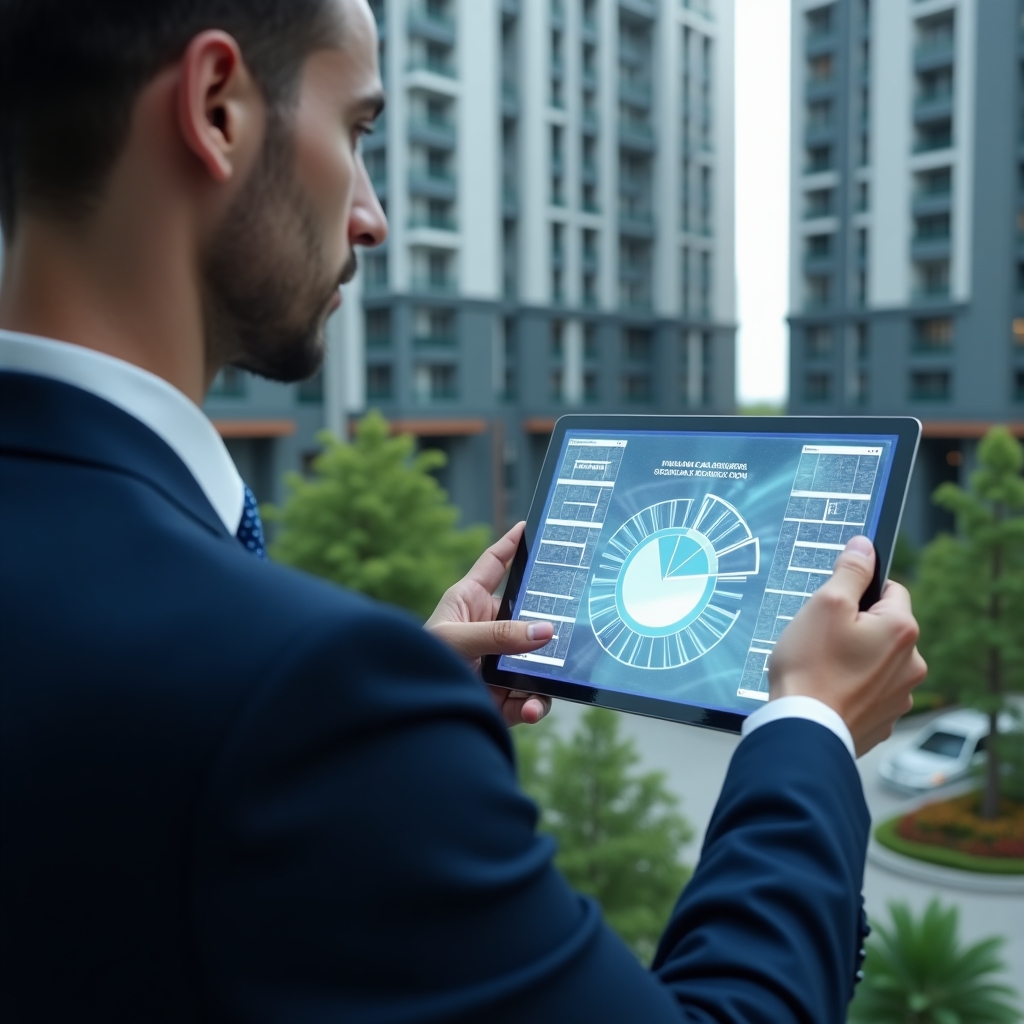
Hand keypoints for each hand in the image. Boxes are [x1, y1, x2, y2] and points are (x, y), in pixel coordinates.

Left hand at [426, 522, 553, 726]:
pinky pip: (529, 698)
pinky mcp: (501, 696)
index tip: (533, 525)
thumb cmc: (416, 664)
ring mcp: (497, 663)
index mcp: (468, 601)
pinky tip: (527, 710)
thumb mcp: (455, 640)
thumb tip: (544, 630)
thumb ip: (499, 634)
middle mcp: (487, 629)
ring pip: (536, 660)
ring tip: (539, 689)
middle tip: (569, 623)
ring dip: (544, 675)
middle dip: (550, 622)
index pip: (495, 564)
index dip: (513, 544)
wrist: (404, 715)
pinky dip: (532, 706)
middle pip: (529, 616)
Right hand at [768, 535, 927, 756]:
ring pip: (876, 660)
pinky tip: (826, 690)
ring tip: (820, 667)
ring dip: (854, 659)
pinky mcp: (882, 719)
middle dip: (855, 628)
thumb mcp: (826, 604)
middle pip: (883, 627)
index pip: (890, 589)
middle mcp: (911, 664)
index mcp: (902, 630)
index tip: (834, 606)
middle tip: (820, 638)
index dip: (858, 592)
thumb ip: (851, 570)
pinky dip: (851, 688)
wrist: (803, 729)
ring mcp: (899, 696)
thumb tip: (865, 546)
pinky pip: (869, 691)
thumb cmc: (811, 667)